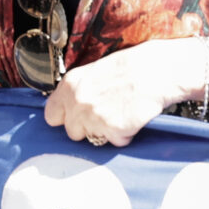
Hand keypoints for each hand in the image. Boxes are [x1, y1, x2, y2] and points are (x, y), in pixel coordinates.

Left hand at [45, 38, 190, 148]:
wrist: (157, 70)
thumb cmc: (130, 67)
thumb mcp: (94, 71)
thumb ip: (78, 90)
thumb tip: (70, 107)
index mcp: (70, 85)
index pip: (51, 115)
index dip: (64, 118)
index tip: (73, 118)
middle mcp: (78, 102)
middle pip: (72, 132)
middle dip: (87, 128)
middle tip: (105, 114)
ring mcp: (95, 117)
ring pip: (93, 138)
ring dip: (106, 131)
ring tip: (121, 113)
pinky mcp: (114, 130)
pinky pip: (116, 142)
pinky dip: (125, 134)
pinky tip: (132, 117)